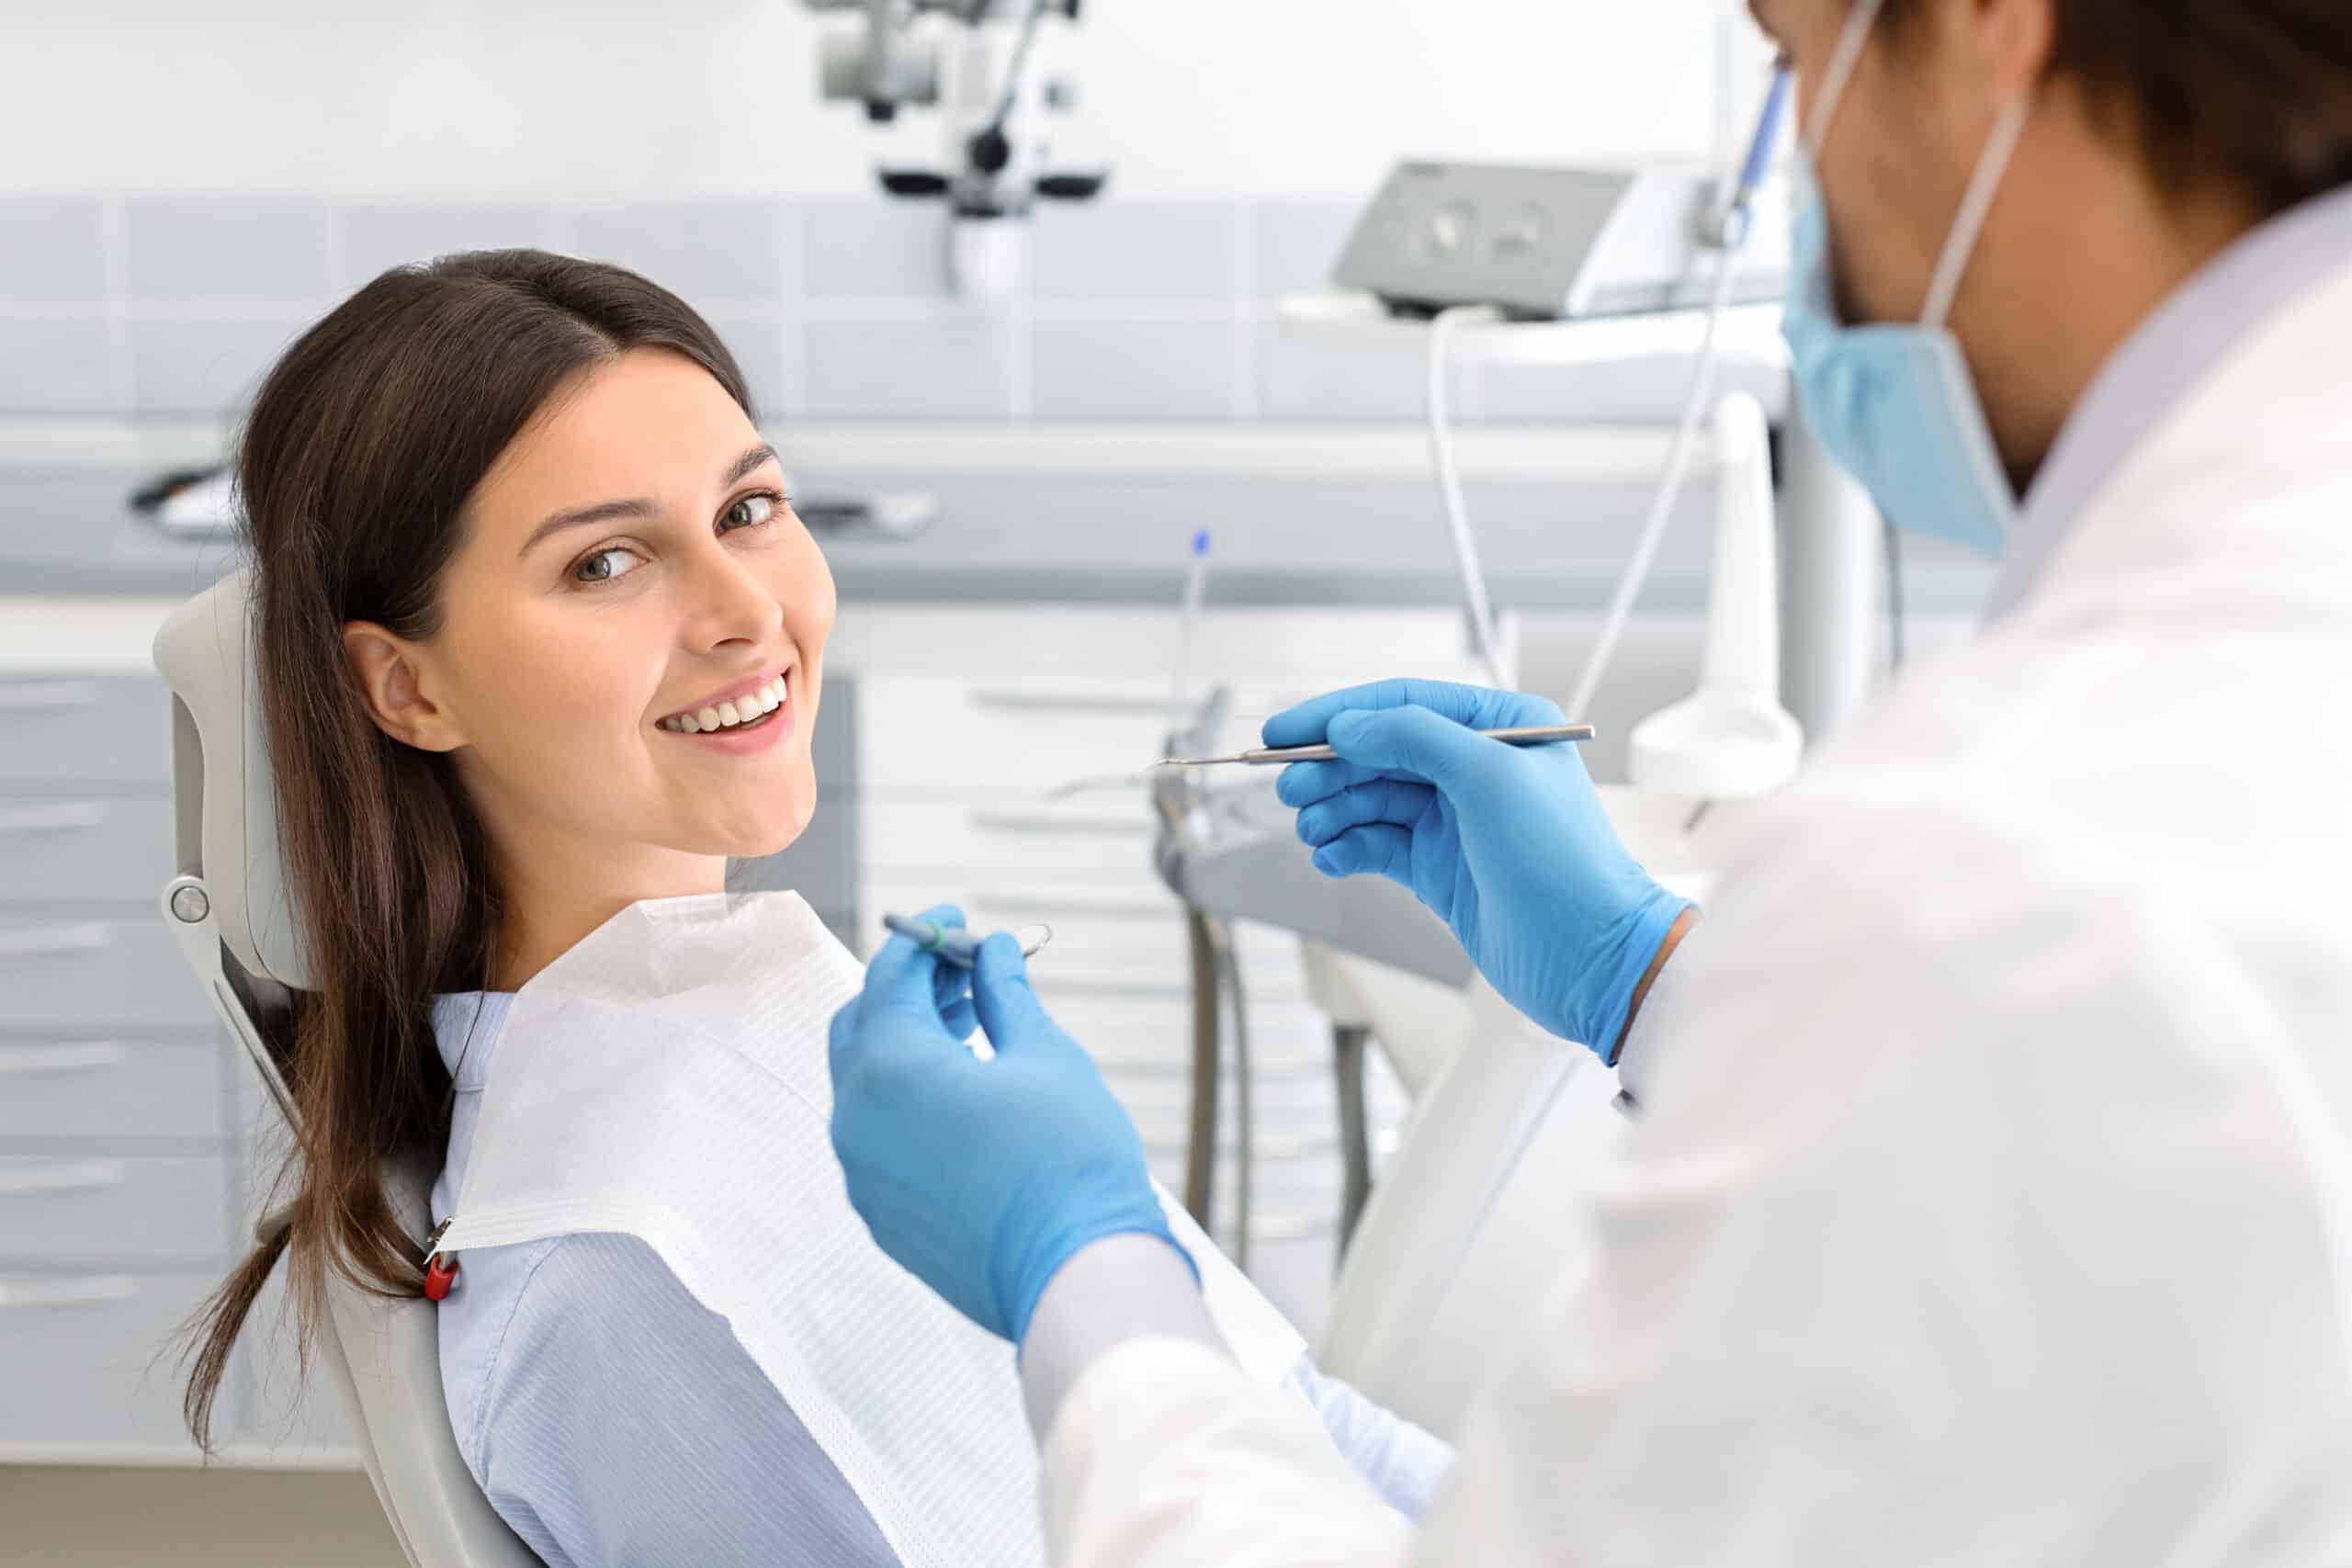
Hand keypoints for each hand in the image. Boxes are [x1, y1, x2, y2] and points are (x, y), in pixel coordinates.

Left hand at [828, 904, 1194, 1343]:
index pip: (890, 976)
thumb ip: (1004, 994)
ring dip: (908, 1045)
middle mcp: (857, 1118)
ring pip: (866, 1084)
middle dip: (908, 990)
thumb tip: (992, 952)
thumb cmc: (1068, 1159)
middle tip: (966, 974)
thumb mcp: (1044, 1054)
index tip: (957, 922)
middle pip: (862, 1026)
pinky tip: (964, 1096)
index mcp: (890, 1067)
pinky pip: (878, 1136)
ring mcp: (862, 1172)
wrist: (1074, 1275)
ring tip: (974, 1028)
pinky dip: (907, 1100)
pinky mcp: (881, 1214)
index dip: (926, 938)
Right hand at [1266, 680, 1692, 1057]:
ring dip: (1333, 811)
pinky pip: (1378, 846)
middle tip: (1288, 789)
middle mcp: (1476, 768)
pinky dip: (1348, 848)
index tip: (1281, 732)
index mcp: (1501, 727)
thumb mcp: (1489, 777)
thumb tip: (1348, 727)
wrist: (1591, 957)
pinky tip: (1330, 858)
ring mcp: (1456, 822)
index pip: (1402, 703)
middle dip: (1329, 768)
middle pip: (1379, 752)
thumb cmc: (1560, 859)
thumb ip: (1414, 738)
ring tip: (1310, 830)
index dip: (1337, 715)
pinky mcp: (1440, 871)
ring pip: (1372, 800)